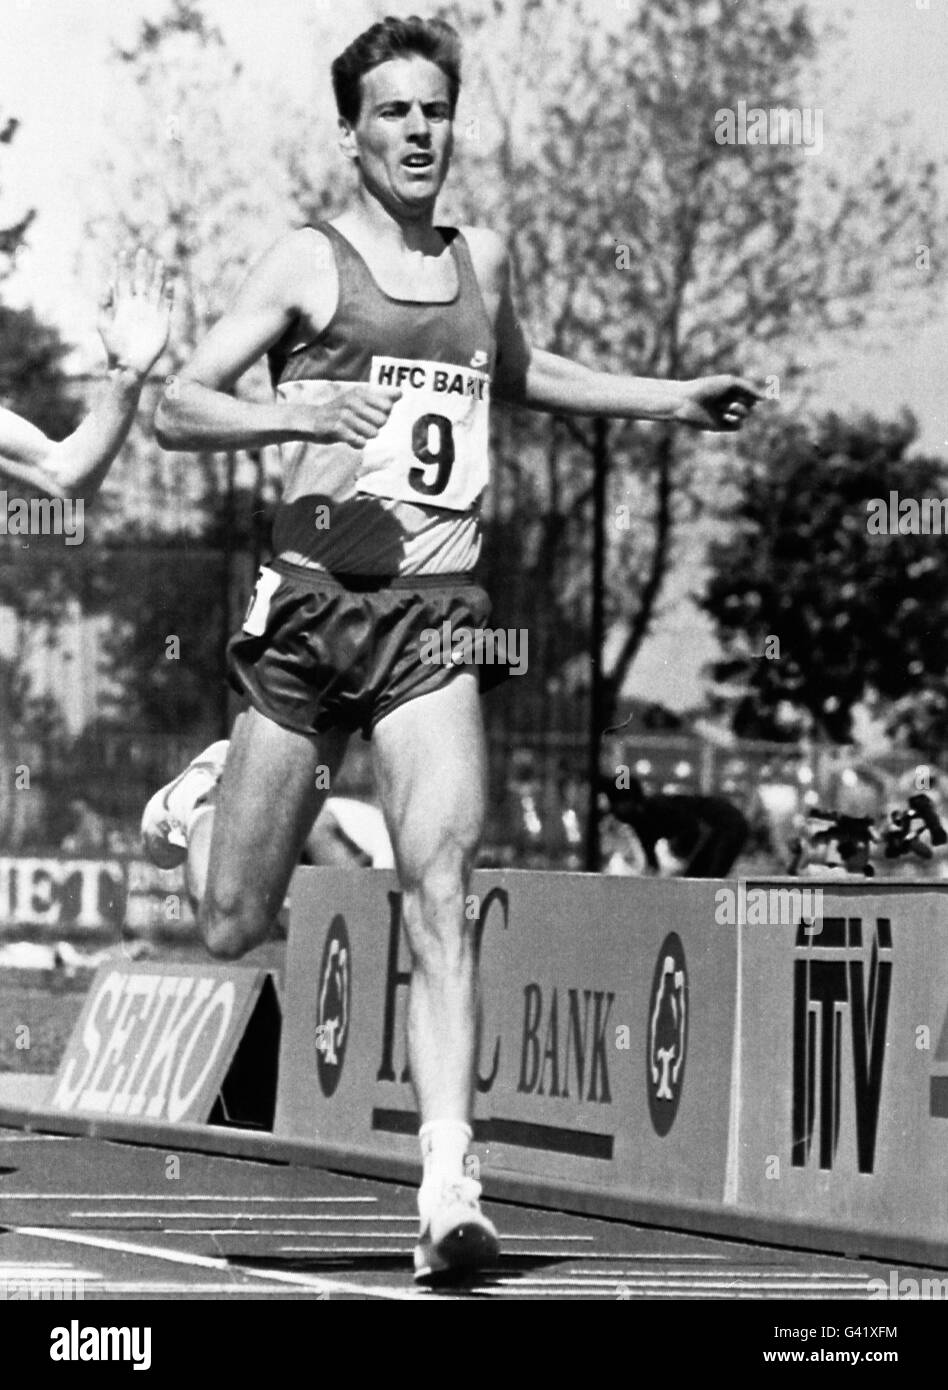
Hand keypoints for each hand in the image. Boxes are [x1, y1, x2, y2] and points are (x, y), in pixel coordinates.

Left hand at [98, 247, 173, 377]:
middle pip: (140, 281)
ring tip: (159, 262)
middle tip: (142, 250)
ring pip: (154, 289)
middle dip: (141, 266)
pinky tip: (170, 283)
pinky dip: (169, 294)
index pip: (123, 281)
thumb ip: (104, 304)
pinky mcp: (162, 322)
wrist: (129, 364)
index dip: (122, 267)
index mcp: (122, 305)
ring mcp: (150, 313)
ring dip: (157, 276)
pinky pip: (166, 304)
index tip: (122, 253)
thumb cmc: (113, 347)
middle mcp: (137, 306)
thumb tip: (108, 283)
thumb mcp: (103, 324)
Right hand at [311, 384, 401, 447]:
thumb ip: (380, 396)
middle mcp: (353, 401)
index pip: (388, 405)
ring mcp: (345, 415)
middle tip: (362, 424)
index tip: (373, 414)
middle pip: (383, 420)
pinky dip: (357, 443)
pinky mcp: (337, 429)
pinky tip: (349, 438)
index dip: (384, 414)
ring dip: (366, 436)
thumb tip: (400, 393)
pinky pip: (360, 442)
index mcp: (360, 392)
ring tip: (354, 431)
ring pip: (373, 433)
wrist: (312, 420)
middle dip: (376, 426)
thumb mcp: (358, 398)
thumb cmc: (340, 411)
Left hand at [672, 375, 763, 430]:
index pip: (752, 394)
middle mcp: (731, 403)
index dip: (749, 392)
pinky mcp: (722, 426)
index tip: (739, 389)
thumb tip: (765, 399)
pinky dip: (735, 420)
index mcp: (733, 391)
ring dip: (738, 409)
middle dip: (743, 400)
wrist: (687, 401)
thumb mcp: (730, 382)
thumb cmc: (706, 388)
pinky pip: (739, 425)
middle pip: (752, 404)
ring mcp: (727, 415)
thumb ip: (749, 388)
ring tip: (723, 406)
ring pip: (747, 414)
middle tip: (727, 399)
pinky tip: (724, 417)